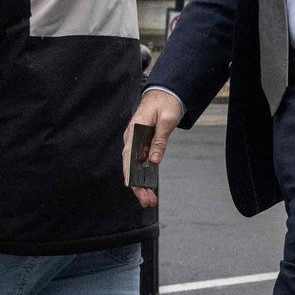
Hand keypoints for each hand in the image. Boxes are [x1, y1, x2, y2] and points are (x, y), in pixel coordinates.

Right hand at [126, 89, 183, 208]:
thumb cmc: (165, 104)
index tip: (133, 188)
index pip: (128, 156)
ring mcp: (135, 142)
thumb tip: (153, 161)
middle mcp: (131, 138)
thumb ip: (159, 140)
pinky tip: (149, 187)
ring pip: (134, 166)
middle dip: (137, 185)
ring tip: (149, 200)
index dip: (129, 174)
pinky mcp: (142, 145)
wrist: (164, 93)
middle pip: (130, 165)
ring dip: (140, 183)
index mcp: (134, 130)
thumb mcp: (167, 120)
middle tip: (148, 201)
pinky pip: (140, 162)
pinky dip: (144, 175)